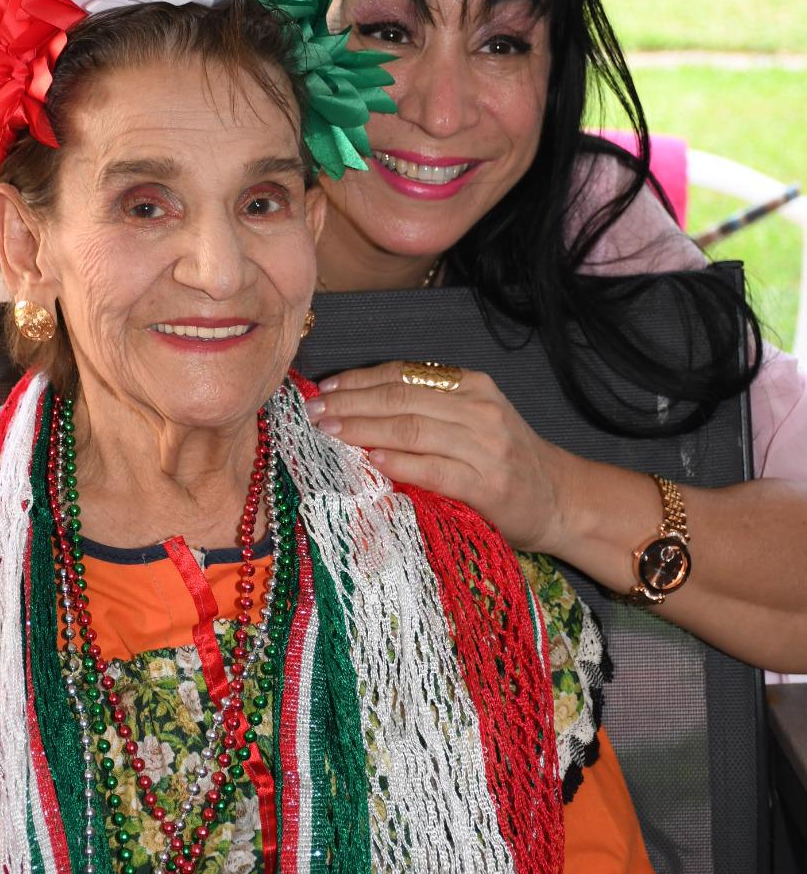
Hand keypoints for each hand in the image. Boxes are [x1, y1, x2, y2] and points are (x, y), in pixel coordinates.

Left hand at [304, 360, 574, 550]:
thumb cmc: (505, 460)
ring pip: (412, 428)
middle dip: (351, 403)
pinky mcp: (487, 484)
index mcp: (471, 386)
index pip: (404, 374)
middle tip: (314, 412)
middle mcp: (479, 409)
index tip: (324, 388)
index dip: (359, 380)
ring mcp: (485, 446)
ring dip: (363, 429)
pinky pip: (433, 468)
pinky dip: (398, 462)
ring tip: (328, 433)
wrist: (561, 499)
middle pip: (401, 398)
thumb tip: (356, 408)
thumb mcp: (472, 420)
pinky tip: (370, 459)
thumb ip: (427, 410)